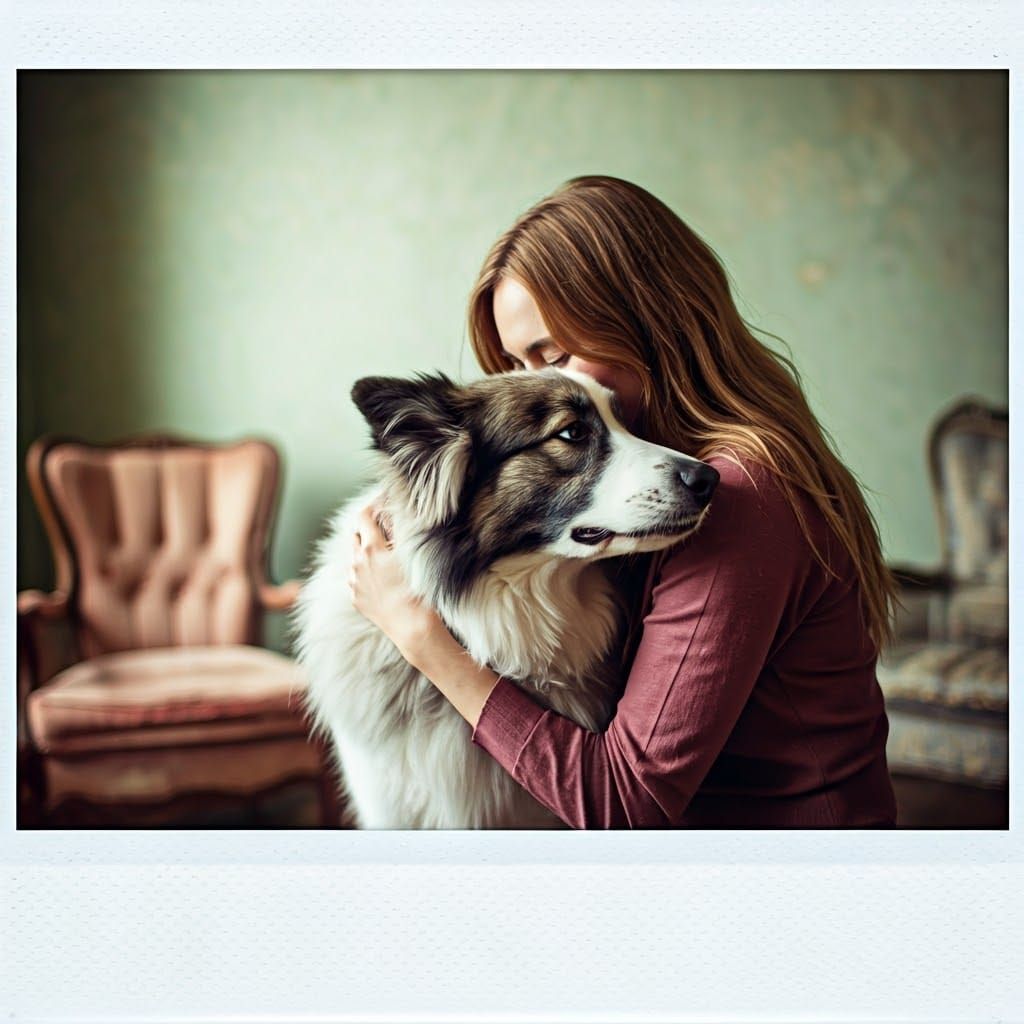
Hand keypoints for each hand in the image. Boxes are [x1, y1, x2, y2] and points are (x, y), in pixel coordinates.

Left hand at [349, 501, 443, 662]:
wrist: (412, 628)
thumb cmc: (417, 590)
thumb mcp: (412, 555)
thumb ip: (402, 529)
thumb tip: (396, 510)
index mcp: (371, 549)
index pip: (363, 516)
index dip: (372, 506)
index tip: (382, 504)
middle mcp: (357, 563)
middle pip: (355, 535)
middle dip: (368, 528)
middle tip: (385, 527)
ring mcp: (353, 582)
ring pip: (354, 557)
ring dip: (366, 550)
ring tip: (385, 555)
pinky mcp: (355, 598)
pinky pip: (355, 577)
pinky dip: (364, 571)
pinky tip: (381, 576)